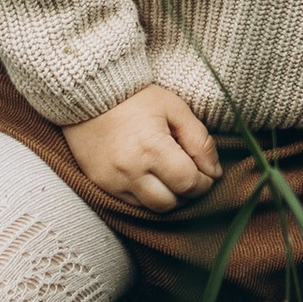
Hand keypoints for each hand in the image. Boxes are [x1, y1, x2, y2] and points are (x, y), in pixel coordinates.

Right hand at [63, 82, 220, 210]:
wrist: (87, 92)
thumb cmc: (136, 97)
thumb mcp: (175, 108)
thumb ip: (200, 140)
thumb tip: (215, 171)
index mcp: (152, 147)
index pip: (189, 183)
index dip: (204, 182)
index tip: (207, 173)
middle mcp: (130, 170)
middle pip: (171, 203)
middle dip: (187, 193)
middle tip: (191, 176)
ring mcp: (112, 181)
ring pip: (150, 209)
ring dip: (167, 198)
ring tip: (171, 177)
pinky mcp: (99, 184)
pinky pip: (130, 205)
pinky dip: (146, 197)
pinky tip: (151, 177)